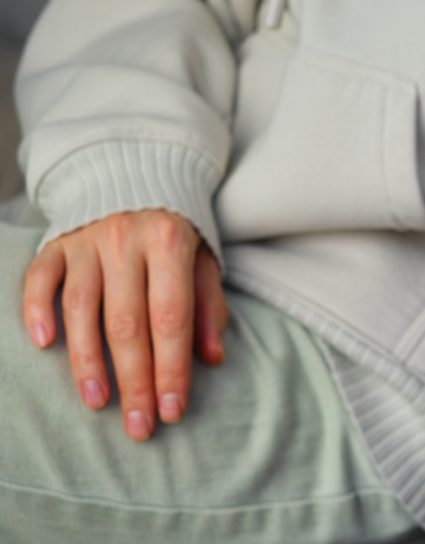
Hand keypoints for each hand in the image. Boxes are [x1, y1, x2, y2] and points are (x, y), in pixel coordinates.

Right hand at [22, 210, 228, 440]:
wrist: (134, 172)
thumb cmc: (175, 231)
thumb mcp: (204, 260)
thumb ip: (210, 307)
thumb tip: (212, 358)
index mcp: (170, 244)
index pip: (172, 318)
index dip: (172, 368)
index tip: (172, 410)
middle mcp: (127, 241)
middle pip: (128, 323)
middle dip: (135, 380)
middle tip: (138, 426)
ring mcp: (86, 240)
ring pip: (82, 308)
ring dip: (87, 360)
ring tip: (97, 401)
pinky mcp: (55, 242)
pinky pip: (40, 279)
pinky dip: (38, 311)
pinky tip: (45, 345)